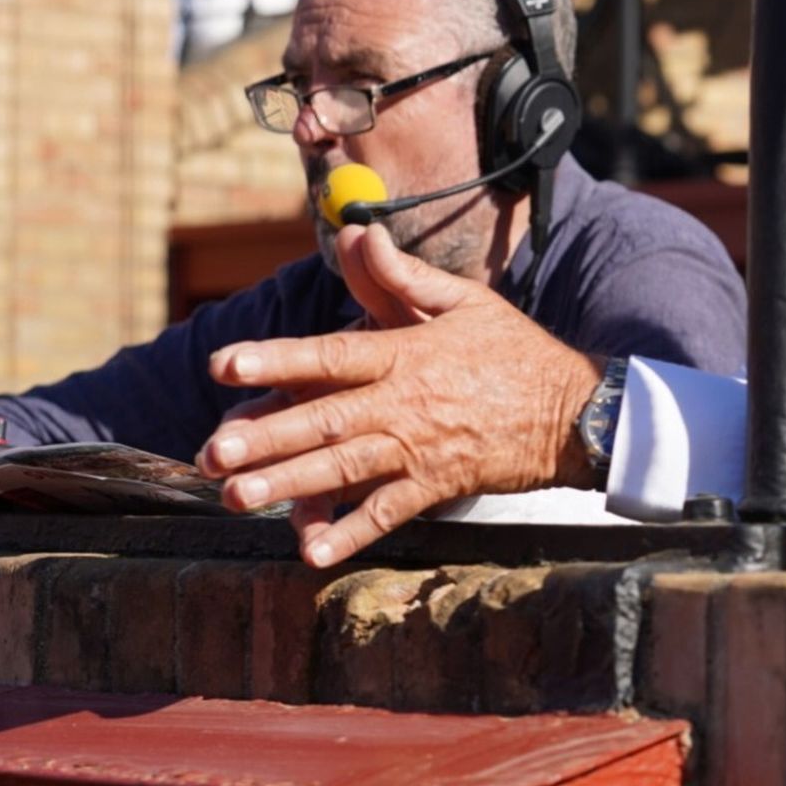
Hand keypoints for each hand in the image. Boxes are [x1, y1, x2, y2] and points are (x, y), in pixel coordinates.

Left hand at [196, 225, 600, 567]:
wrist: (574, 411)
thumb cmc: (514, 351)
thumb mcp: (465, 301)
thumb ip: (404, 276)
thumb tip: (360, 233)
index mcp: (406, 352)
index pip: (331, 353)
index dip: (277, 359)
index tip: (224, 364)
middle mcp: (405, 402)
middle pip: (325, 419)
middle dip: (265, 436)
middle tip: (212, 451)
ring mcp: (420, 449)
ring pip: (345, 468)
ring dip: (289, 484)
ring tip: (237, 498)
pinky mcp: (437, 485)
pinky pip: (388, 513)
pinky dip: (351, 533)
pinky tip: (311, 552)